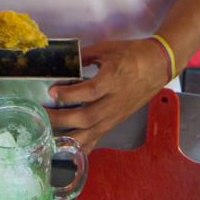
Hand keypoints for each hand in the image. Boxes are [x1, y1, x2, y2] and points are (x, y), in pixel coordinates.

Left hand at [46, 39, 168, 152]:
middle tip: (41, 114)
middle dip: (61, 119)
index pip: (89, 92)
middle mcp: (115, 101)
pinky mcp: (116, 121)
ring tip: (48, 134)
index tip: (52, 91)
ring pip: (91, 133)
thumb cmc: (132, 54)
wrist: (158, 65)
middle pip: (87, 117)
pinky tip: (67, 150)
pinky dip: (83, 146)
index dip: (69, 94)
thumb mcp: (106, 49)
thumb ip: (83, 56)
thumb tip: (62, 62)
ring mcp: (116, 114)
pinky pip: (98, 137)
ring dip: (68, 136)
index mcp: (113, 79)